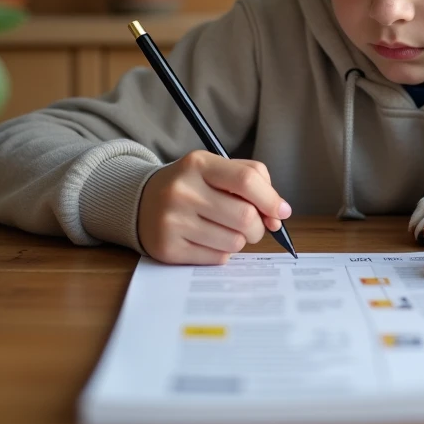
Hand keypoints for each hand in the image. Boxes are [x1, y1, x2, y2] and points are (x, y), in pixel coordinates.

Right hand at [137, 151, 291, 264]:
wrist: (141, 203)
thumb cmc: (191, 186)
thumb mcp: (215, 169)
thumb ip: (252, 182)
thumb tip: (279, 215)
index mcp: (198, 164)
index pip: (246, 180)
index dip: (271, 199)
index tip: (282, 212)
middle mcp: (182, 191)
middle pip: (245, 217)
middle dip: (259, 226)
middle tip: (253, 226)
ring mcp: (173, 221)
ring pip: (235, 242)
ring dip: (240, 240)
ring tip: (225, 230)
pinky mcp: (168, 249)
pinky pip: (218, 258)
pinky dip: (222, 252)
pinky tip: (207, 240)